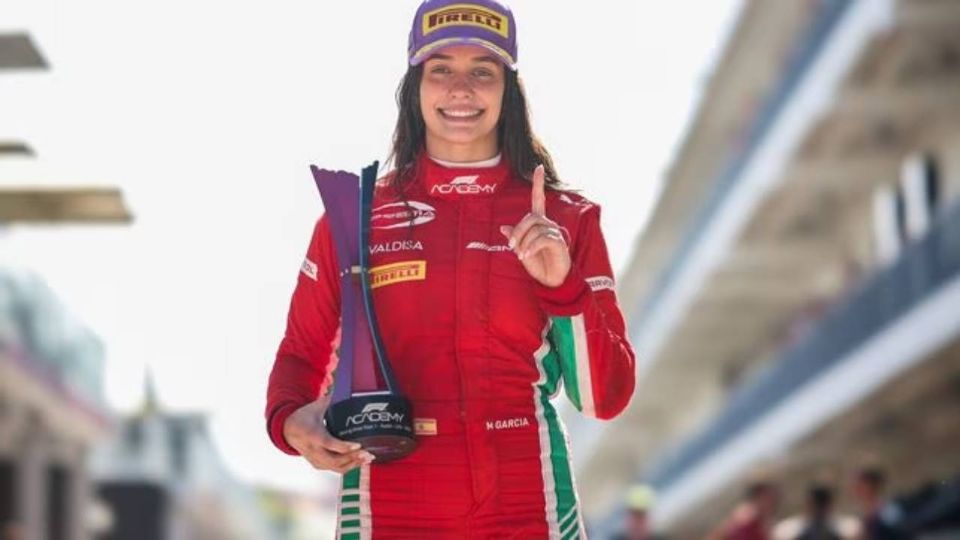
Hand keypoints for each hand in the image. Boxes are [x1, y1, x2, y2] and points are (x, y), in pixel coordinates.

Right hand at [283, 392, 373, 472]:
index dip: (345, 447)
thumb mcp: (314, 407)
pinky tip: (359, 463)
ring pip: (336, 467)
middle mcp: (314, 450)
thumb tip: (340, 386)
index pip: (330, 444)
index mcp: (313, 435)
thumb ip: (328, 400)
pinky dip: (347, 467)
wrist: (288, 430)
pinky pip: (334, 469)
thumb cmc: (304, 417)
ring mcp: (315, 459)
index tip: (359, 445)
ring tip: (367, 459)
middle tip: (368, 454)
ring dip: (353, 465)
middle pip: (335, 460)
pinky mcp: (318, 464)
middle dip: (353, 459)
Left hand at [500, 164, 571, 286]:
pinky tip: (526, 256)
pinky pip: (542, 239)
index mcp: (539, 223)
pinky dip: (531, 247)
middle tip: (512, 246)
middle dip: (518, 231)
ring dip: (524, 242)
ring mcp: (555, 233)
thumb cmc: (537, 264)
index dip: (539, 184)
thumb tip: (503, 227)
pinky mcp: (559, 243)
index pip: (539, 199)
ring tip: (521, 255)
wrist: (550, 280)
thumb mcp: (521, 250)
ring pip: (535, 228)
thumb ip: (515, 238)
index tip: (539, 167)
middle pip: (530, 218)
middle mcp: (548, 224)